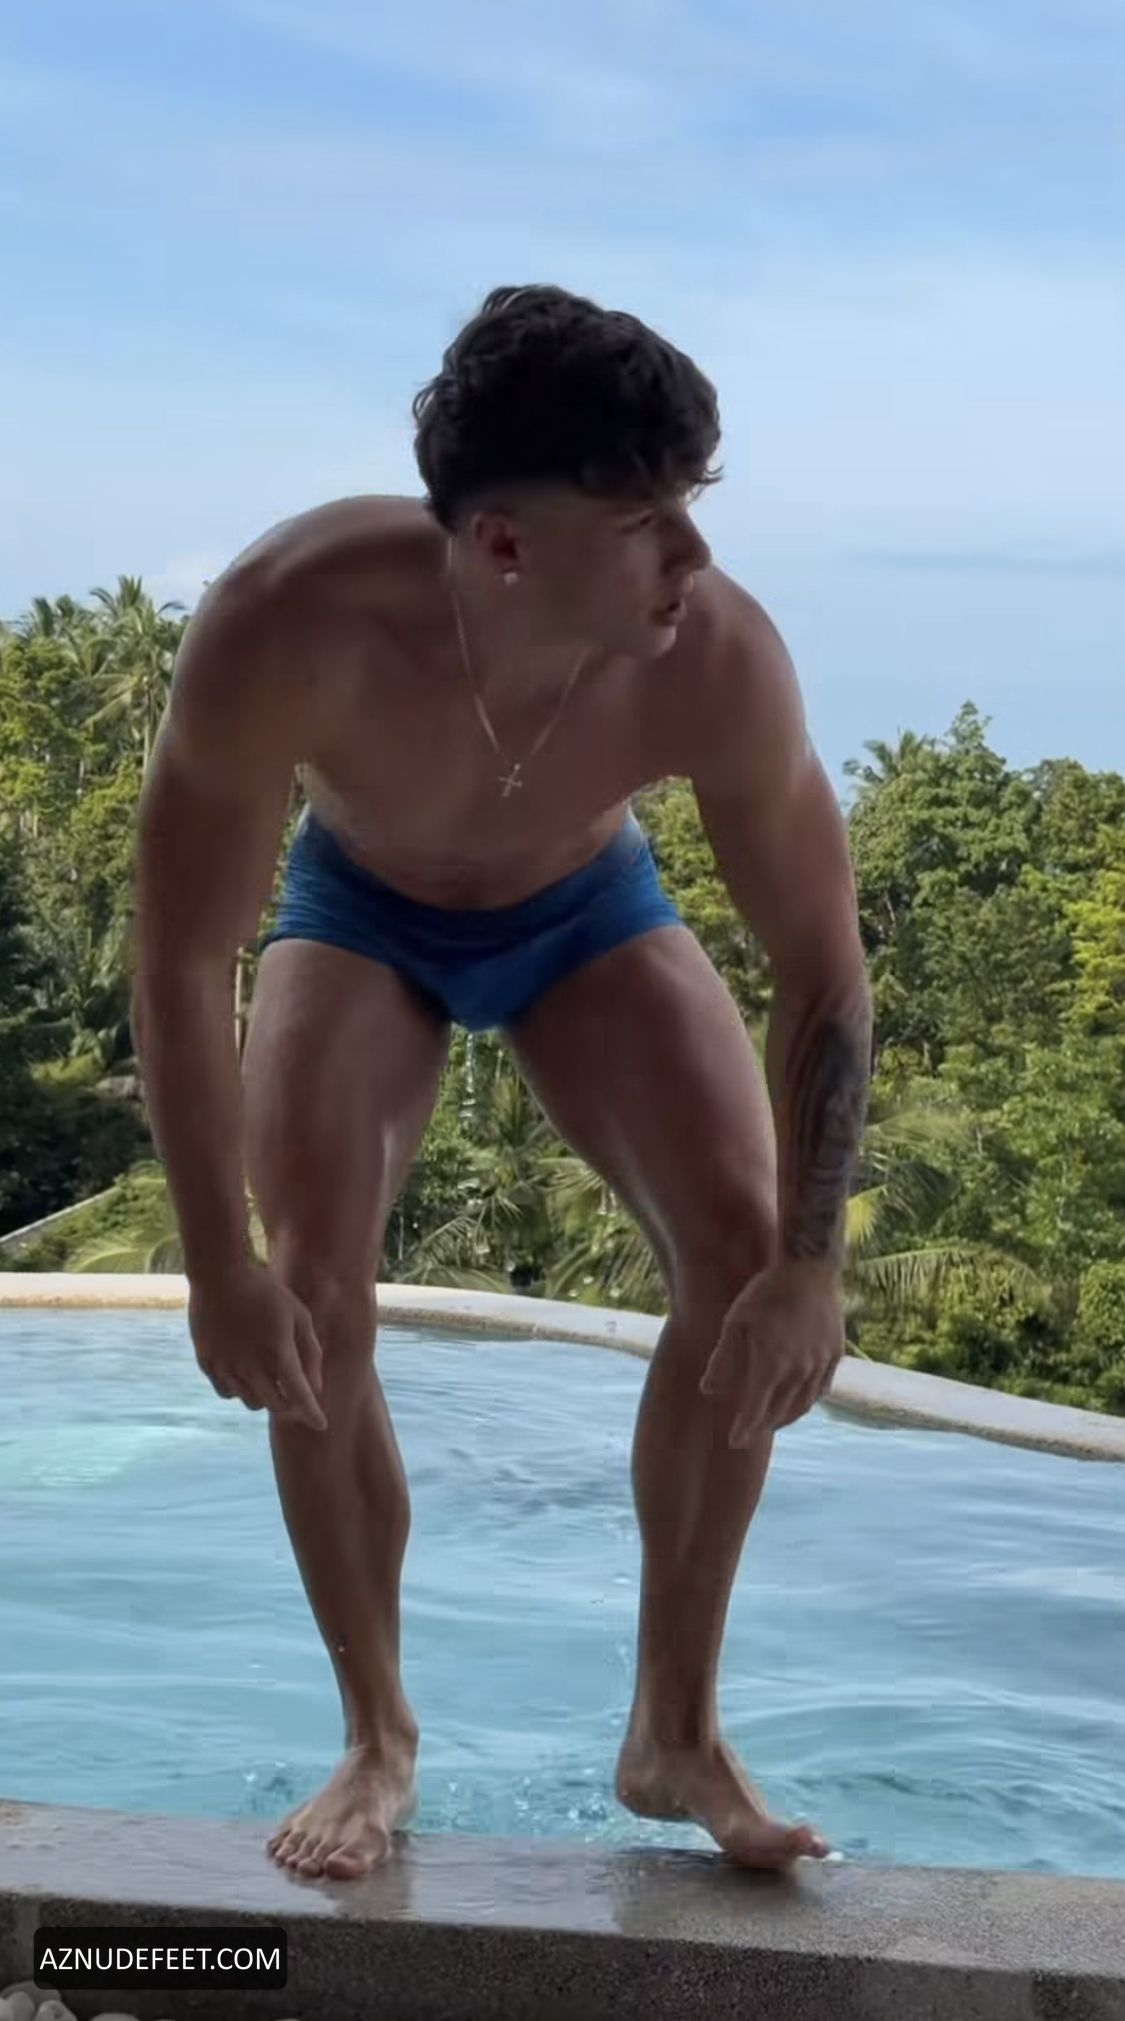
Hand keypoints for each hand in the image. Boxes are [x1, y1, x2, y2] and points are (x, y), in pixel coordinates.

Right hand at [188, 1259, 326, 1431]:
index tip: (321, 1424)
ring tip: (270, 1379)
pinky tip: (247, 1374)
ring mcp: (226, 1367)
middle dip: (290, 1406)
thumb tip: (315, 1386)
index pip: (299, 1396)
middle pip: (275, 1405)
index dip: (312, 1413)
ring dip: (265, 1397)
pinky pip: (228, 1392)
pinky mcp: (207, 1364)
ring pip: (250, 1401)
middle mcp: (250, 1366)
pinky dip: (241, 1390)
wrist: (218, 1275)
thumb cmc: (265, 1291)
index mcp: (277, 1353)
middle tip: (296, 1398)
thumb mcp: (298, 1315)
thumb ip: (310, 1352)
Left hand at [699, 1258, 844, 1442]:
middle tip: (750, 1433)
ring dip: (786, 1417)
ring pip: (803, 1404)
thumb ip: (723, 1360)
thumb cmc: (765, 1292)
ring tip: (773, 1421)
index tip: (735, 1442)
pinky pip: (821, 1388)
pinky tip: (800, 1399)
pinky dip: (807, 1400)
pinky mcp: (835, 1355)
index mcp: (771, 1364)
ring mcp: (820, 1364)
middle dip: (763, 1426)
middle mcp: (798, 1371)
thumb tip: (708, 1391)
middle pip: (780, 1412)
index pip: (756, 1411)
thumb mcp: (735, 1322)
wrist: (808, 1268)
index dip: (745, 1429)